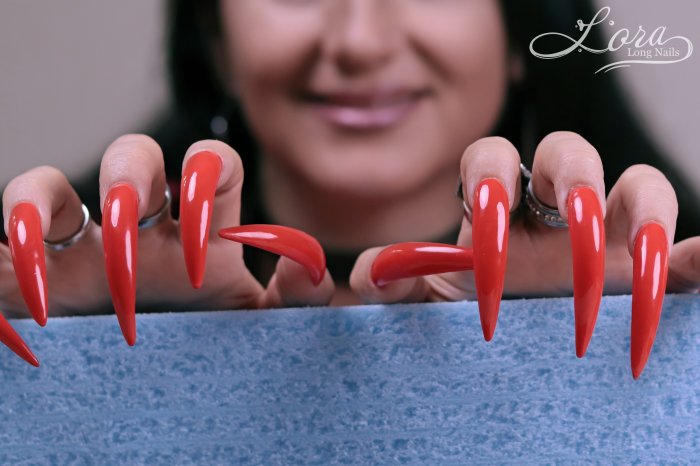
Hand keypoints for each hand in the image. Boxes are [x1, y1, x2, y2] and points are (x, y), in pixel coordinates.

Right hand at [1, 135, 334, 347]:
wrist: (161, 400)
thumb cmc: (214, 351)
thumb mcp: (258, 327)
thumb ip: (296, 299)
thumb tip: (313, 264)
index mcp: (198, 229)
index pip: (210, 164)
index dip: (210, 174)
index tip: (207, 240)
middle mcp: (138, 227)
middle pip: (132, 157)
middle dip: (131, 171)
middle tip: (128, 218)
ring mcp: (79, 250)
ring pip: (49, 187)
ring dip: (44, 200)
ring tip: (50, 240)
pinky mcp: (29, 280)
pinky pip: (2, 250)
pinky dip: (4, 252)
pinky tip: (23, 283)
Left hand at [350, 131, 685, 377]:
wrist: (508, 366)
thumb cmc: (465, 324)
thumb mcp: (426, 306)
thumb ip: (393, 286)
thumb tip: (370, 271)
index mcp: (496, 208)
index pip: (492, 158)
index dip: (491, 178)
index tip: (487, 229)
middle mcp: (551, 209)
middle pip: (567, 153)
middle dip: (568, 174)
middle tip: (569, 216)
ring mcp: (606, 234)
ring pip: (636, 185)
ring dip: (640, 205)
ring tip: (635, 245)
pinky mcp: (648, 268)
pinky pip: (682, 246)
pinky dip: (696, 252)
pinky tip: (698, 265)